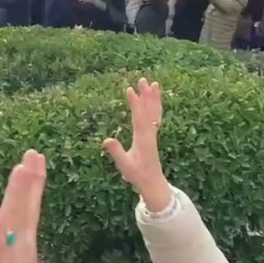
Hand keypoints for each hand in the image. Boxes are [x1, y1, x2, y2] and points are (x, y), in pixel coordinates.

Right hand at [103, 79, 169, 211]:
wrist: (153, 182)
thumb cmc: (137, 175)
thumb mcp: (125, 165)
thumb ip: (116, 152)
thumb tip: (106, 140)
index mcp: (143, 139)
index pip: (138, 117)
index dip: (135, 103)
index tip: (131, 90)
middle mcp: (150, 134)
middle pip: (149, 110)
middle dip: (146, 95)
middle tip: (143, 80)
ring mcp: (153, 134)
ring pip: (154, 112)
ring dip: (153, 98)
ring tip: (154, 83)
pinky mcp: (153, 136)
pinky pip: (156, 117)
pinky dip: (156, 106)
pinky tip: (155, 100)